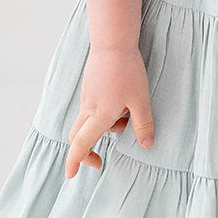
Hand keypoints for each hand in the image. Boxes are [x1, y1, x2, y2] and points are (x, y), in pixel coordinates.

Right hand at [65, 45, 154, 177]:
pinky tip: (124, 98)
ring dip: (106, 127)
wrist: (113, 42)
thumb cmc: (128, 71)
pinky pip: (93, 108)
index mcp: (99, 115)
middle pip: (78, 136)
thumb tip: (146, 145)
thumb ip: (143, 124)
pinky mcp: (90, 87)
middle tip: (101, 159)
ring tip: (128, 112)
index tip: (71, 175)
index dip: (75, 161)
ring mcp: (87, 97)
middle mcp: (88, 108)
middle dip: (86, 151)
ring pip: (90, 121)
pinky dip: (106, 113)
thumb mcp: (141, 100)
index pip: (81, 144)